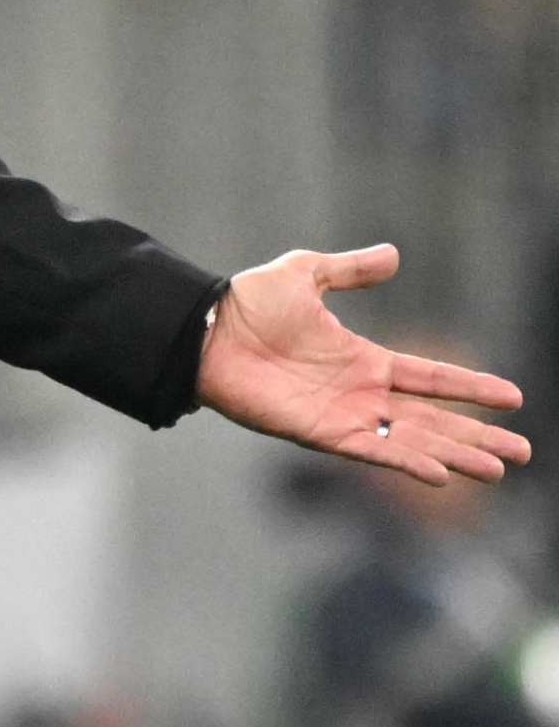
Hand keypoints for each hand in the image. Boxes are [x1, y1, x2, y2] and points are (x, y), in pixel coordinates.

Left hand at [198, 245, 528, 487]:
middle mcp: (360, 393)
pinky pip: (369, 452)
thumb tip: (393, 254)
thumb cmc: (247, 304)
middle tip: (521, 451)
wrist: (204, 329)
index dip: (469, 387)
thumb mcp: (305, 275)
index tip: (513, 397)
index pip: (429, 377)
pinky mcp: (317, 433)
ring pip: (411, 441)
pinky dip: (404, 462)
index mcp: (362, 360)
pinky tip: (439, 472)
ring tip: (497, 468)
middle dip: (476, 434)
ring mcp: (341, 416)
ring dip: (454, 454)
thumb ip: (349, 270)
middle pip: (432, 418)